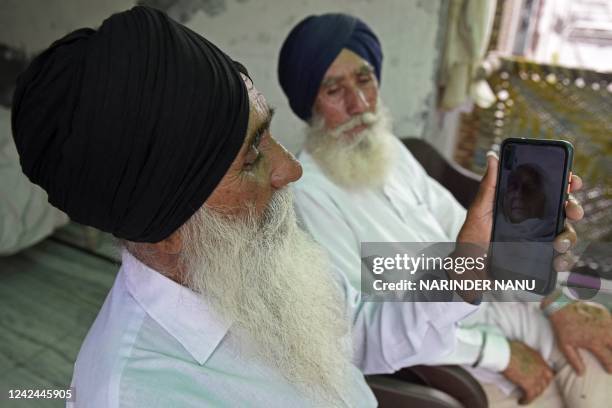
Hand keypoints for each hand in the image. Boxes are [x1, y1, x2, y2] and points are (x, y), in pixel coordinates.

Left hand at [457, 153, 584, 273]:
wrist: (467, 270)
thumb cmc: (472, 239)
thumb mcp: (478, 212)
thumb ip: (489, 187)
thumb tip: (492, 157)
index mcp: (523, 205)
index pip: (550, 190)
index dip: (565, 182)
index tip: (571, 180)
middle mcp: (536, 221)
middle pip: (564, 210)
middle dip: (574, 207)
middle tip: (571, 210)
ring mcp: (540, 240)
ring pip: (567, 234)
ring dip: (569, 236)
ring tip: (558, 243)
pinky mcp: (541, 260)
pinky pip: (561, 258)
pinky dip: (564, 260)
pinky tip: (556, 261)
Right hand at [502, 340, 553, 404]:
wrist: (504, 353)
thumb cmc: (509, 347)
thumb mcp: (523, 347)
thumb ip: (527, 354)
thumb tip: (523, 355)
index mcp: (539, 359)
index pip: (549, 372)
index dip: (545, 378)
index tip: (541, 380)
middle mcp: (541, 369)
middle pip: (546, 382)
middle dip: (541, 387)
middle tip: (534, 390)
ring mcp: (536, 378)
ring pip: (539, 391)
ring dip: (533, 395)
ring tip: (527, 396)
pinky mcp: (529, 385)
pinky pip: (530, 396)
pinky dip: (526, 400)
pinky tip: (521, 401)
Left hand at [548, 301, 611, 374]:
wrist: (561, 305)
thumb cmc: (562, 326)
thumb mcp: (565, 344)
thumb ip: (574, 360)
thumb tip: (581, 373)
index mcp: (594, 342)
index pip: (608, 359)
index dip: (611, 367)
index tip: (610, 371)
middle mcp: (603, 333)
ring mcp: (605, 322)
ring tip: (609, 344)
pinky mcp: (605, 314)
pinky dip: (611, 329)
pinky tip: (609, 334)